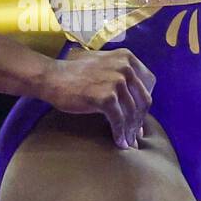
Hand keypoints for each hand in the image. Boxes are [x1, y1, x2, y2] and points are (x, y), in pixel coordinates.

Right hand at [40, 45, 154, 150]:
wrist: (51, 77)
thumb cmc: (74, 74)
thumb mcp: (103, 65)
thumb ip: (122, 76)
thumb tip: (137, 106)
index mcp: (127, 57)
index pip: (149, 83)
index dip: (145, 101)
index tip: (139, 115)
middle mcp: (125, 67)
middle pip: (143, 100)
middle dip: (139, 120)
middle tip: (135, 134)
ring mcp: (116, 81)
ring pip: (132, 113)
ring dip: (130, 131)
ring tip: (128, 142)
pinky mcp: (106, 97)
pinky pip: (119, 121)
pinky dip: (120, 134)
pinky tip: (119, 143)